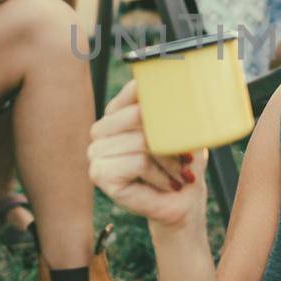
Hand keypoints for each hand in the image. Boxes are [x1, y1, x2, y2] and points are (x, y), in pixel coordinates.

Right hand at [88, 81, 205, 231]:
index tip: (184, 111)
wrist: (183, 203)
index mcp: (116, 112)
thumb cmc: (182, 163)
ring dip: (169, 161)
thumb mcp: (184, 129)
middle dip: (169, 137)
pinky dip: (161, 175)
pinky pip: (138, 162)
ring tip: (179, 174)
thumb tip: (176, 77)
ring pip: (141, 141)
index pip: (135, 89)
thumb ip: (175, 104)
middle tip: (184, 156)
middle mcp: (101, 129)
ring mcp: (96, 152)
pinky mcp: (100, 174)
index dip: (161, 99)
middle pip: (138, 115)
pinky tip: (168, 184)